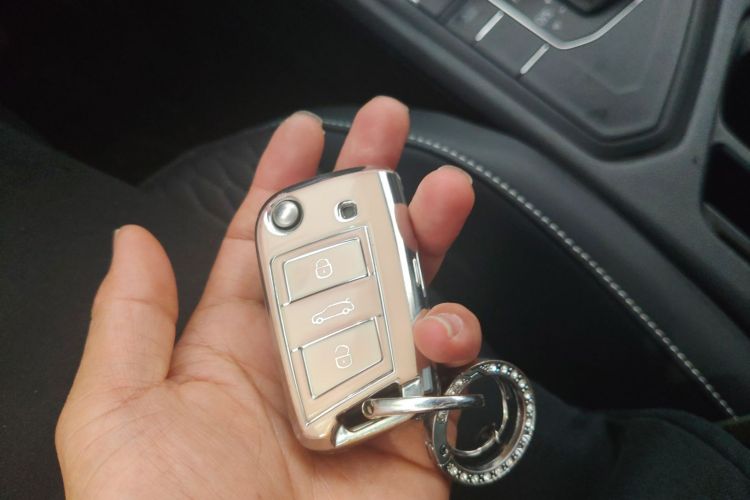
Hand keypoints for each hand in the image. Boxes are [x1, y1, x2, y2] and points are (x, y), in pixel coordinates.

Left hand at [56, 97, 478, 498]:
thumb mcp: (117, 419)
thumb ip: (130, 324)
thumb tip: (132, 239)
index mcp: (225, 354)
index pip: (257, 249)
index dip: (280, 186)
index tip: (307, 134)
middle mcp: (296, 367)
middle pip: (340, 257)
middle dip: (365, 189)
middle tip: (390, 129)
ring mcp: (358, 397)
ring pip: (399, 300)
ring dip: (424, 242)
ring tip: (443, 195)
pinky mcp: (409, 436)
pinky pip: (440, 371)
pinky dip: (452, 338)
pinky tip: (444, 323)